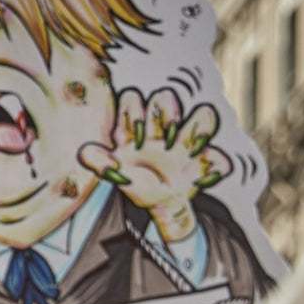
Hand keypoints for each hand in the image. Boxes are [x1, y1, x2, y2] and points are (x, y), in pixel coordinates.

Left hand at [78, 86, 232, 246]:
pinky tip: (201, 176)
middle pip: (166, 100)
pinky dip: (215, 165)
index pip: (133, 101)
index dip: (132, 110)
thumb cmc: (135, 182)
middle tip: (161, 134)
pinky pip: (218, 160)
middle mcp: (162, 130)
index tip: (131, 133)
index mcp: (137, 129)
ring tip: (187, 148)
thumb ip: (102, 163)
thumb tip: (84, 152)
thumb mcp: (117, 174)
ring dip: (196, 128)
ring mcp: (185, 144)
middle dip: (165, 111)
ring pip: (201, 118)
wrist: (162, 203)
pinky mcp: (204, 163)